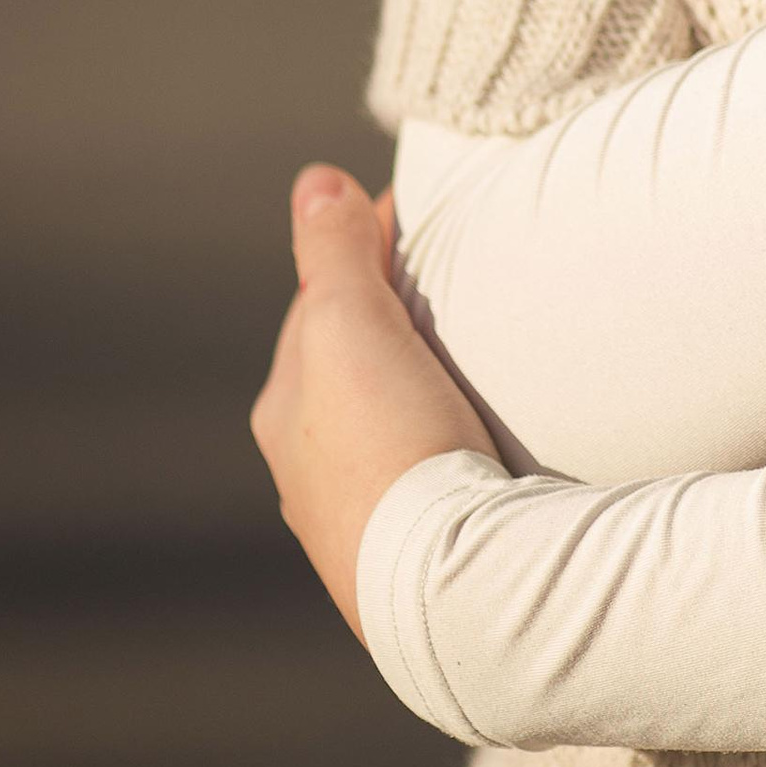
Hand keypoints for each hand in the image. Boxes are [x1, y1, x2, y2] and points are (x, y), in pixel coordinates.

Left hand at [249, 166, 496, 636]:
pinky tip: (481, 436)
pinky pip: (423, 471)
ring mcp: (359, 519)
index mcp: (284, 412)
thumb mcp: (347, 325)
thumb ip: (329, 251)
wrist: (448, 585)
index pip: (318, 304)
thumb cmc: (388, 445)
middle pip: (349, 367)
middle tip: (452, 277)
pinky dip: (443, 437)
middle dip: (389, 321)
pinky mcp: (415, 553)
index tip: (417, 216)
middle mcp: (308, 471)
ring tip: (477, 354)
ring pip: (385, 423)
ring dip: (417, 384)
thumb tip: (313, 181)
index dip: (361, 251)